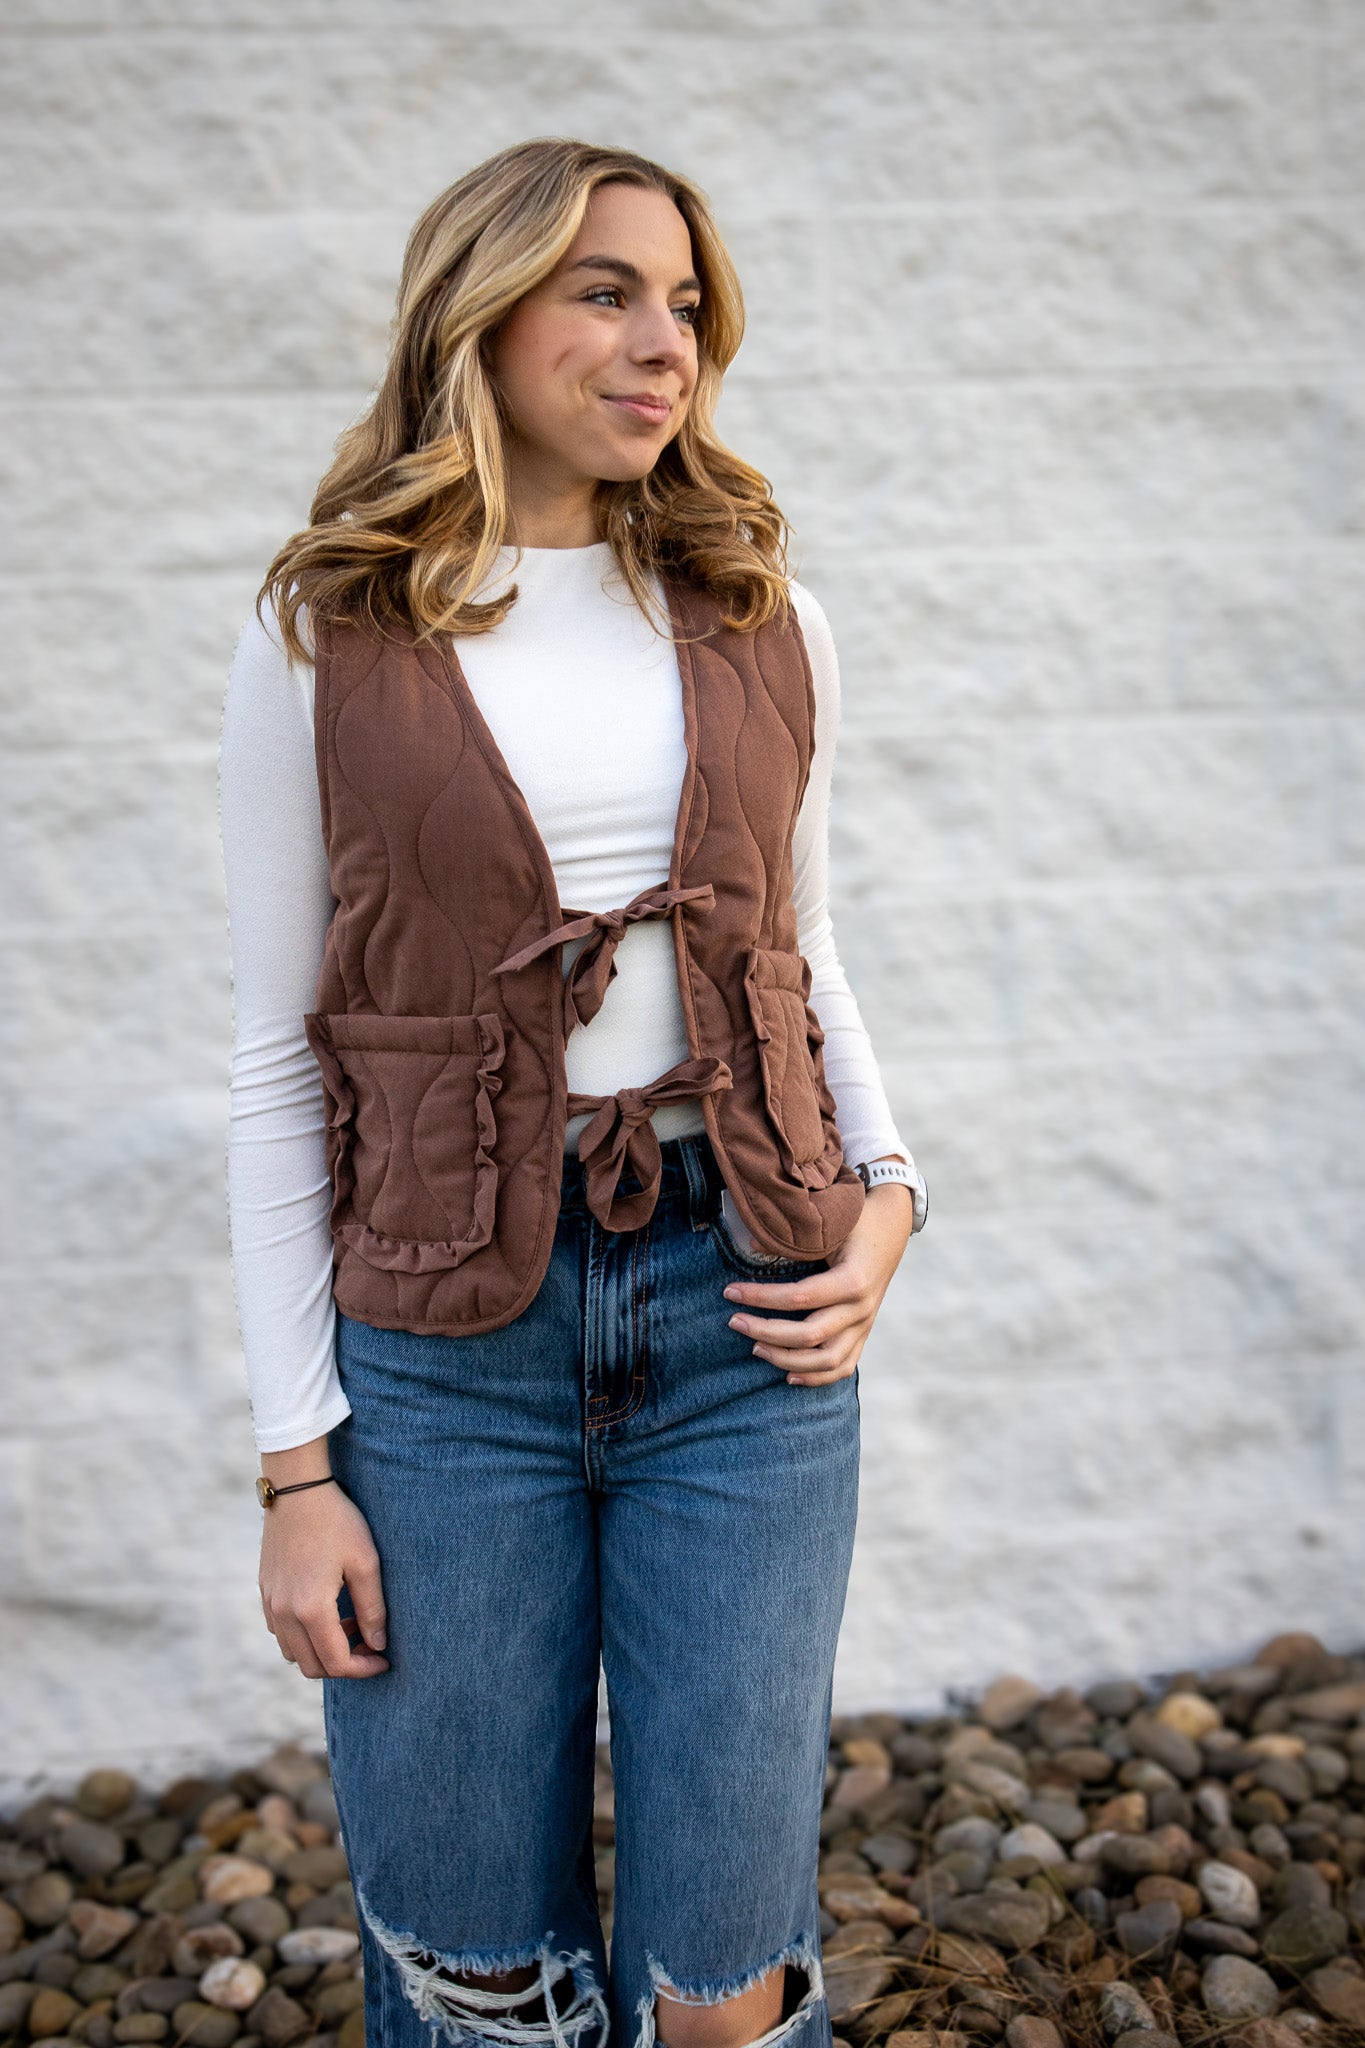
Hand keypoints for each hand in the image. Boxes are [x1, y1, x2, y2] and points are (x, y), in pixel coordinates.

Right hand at [259, 1478, 389, 1679]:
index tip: (384, 1660)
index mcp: (310, 1609)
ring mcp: (270, 1603)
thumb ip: (373, 1610)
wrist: (297, 1489)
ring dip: (322, 1650)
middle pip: (312, 1666)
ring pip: (294, 1652)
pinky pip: (282, 1632)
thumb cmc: (337, 1522)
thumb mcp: (366, 1563)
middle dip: (344, 1664)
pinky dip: (304, 1635)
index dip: (363, 1669)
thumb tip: (378, 1645)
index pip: (336, 1663)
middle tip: (369, 1643)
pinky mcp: (265, 1591)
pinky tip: (327, 1610)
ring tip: (350, 1622)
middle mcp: (284, 1613)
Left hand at [722, 1180, 914, 1386]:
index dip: (761, 1297)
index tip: (730, 1292)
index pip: (799, 1298)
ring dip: (787, 1360)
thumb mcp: (828, 1224)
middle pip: (809, 1336)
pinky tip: (788, 1376)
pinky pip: (843, 1367)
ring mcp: (865, 1324)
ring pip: (827, 1361)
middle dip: (765, 1331)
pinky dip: (816, 1377)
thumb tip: (750, 1245)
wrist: (891, 1226)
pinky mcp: (864, 1333)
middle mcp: (862, 1308)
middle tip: (734, 1321)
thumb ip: (794, 1240)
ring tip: (755, 1348)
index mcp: (853, 1280)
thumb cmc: (856, 1220)